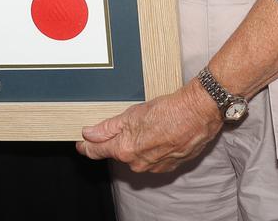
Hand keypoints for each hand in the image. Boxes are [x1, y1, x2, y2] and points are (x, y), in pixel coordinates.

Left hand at [76, 81, 221, 173]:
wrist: (196, 114)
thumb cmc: (167, 110)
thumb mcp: (132, 114)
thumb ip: (108, 127)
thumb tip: (88, 134)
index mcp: (125, 149)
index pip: (98, 151)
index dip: (87, 147)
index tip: (81, 144)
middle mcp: (138, 163)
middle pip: (118, 153)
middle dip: (117, 141)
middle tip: (123, 124)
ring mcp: (154, 166)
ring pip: (136, 156)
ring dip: (136, 144)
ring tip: (146, 126)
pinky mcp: (168, 166)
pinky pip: (152, 159)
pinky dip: (151, 148)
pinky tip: (157, 134)